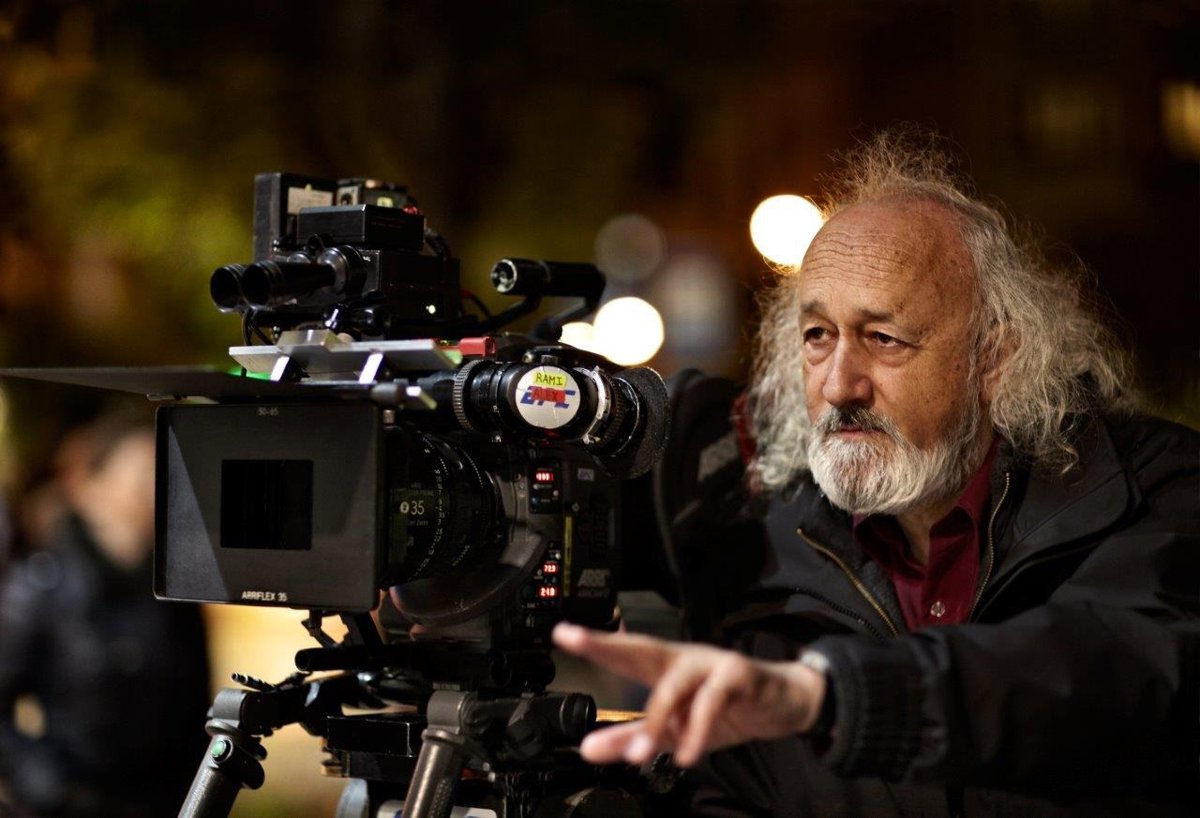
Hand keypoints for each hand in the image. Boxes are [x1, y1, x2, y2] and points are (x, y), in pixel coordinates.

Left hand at [552, 623, 825, 766]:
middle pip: (641, 647)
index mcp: (664, 668)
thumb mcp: (673, 731)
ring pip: (674, 683)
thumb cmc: (726, 710)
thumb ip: (630, 738)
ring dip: (656, 718)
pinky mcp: (738, 675)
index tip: (561, 634)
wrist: (783, 704)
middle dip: (608, 643)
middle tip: (577, 639)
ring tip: (640, 753)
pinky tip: (687, 752)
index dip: (593, 643)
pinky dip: (697, 728)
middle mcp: (683, 659)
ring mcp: (710, 663)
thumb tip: (587, 749)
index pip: (623, 652)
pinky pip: (712, 701)